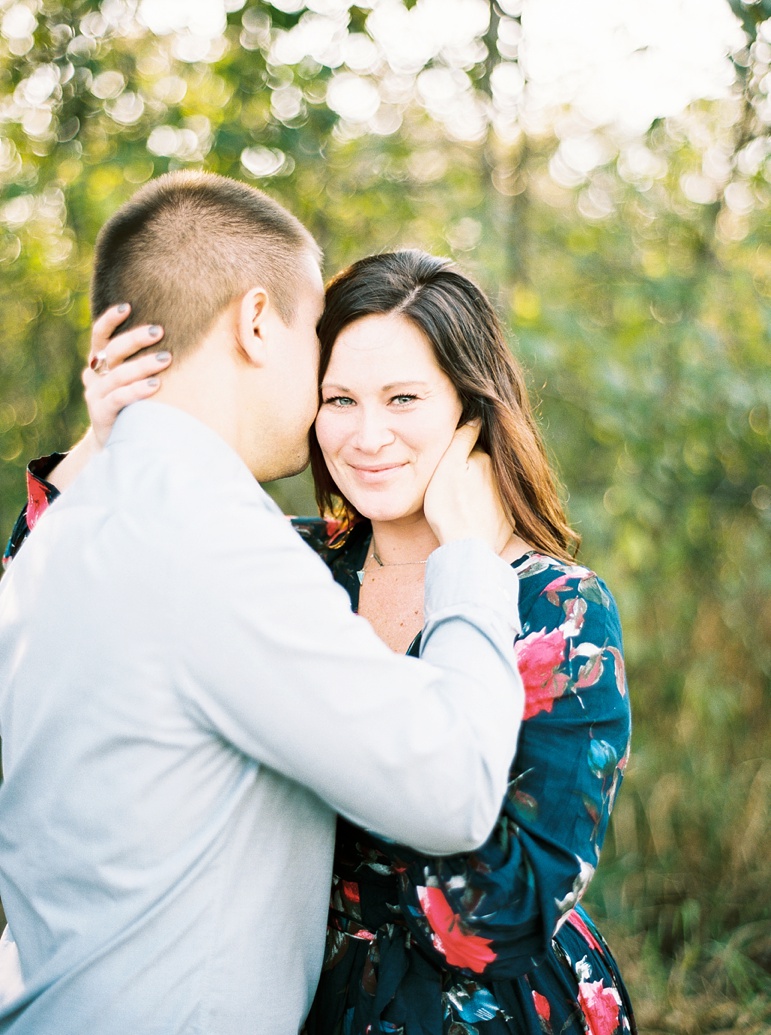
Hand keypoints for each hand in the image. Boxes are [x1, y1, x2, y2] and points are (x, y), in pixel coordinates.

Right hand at [83, 304, 170, 446]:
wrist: (118, 443)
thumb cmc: (135, 405)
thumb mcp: (134, 381)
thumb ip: (145, 361)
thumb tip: (179, 338)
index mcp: (100, 364)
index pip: (99, 336)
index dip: (109, 320)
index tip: (127, 306)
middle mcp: (94, 376)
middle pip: (112, 351)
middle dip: (135, 339)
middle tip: (159, 331)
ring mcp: (95, 395)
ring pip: (118, 374)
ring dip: (143, 364)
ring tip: (166, 358)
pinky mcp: (101, 413)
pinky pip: (120, 398)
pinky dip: (137, 389)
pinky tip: (156, 385)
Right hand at [424, 421, 513, 552]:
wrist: (468, 549)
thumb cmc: (450, 508)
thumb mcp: (446, 468)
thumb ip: (461, 439)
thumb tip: (475, 416)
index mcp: (485, 459)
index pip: (471, 447)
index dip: (458, 454)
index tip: (449, 466)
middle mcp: (501, 475)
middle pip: (481, 466)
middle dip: (470, 471)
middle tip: (452, 489)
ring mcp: (507, 498)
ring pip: (488, 486)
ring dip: (479, 490)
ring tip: (461, 505)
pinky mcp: (509, 520)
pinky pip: (495, 507)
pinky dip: (486, 509)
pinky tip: (473, 518)